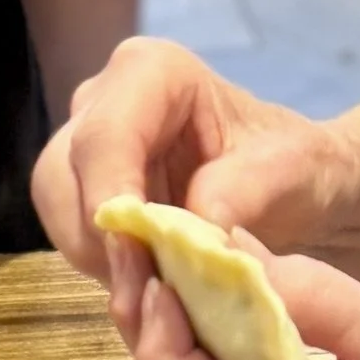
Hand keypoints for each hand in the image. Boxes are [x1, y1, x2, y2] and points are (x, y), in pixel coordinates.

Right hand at [32, 35, 353, 349]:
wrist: (300, 189)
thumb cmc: (297, 166)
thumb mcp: (293, 172)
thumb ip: (246, 190)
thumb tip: (198, 227)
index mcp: (151, 72)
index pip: (106, 135)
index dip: (111, 196)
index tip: (138, 254)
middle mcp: (104, 100)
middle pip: (64, 175)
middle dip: (102, 237)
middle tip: (154, 284)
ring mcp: (88, 146)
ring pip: (59, 211)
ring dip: (104, 258)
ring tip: (165, 287)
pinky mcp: (87, 191)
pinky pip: (73, 234)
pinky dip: (109, 267)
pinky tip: (156, 283)